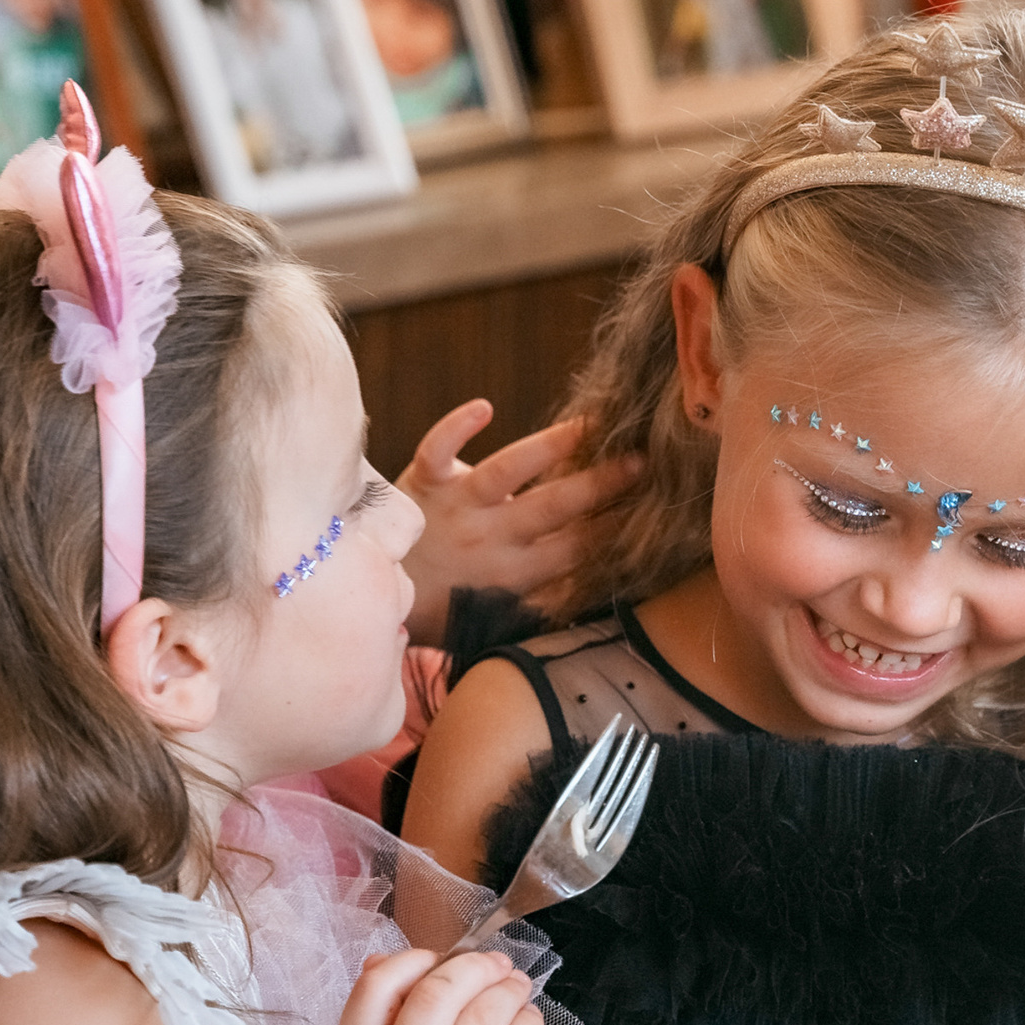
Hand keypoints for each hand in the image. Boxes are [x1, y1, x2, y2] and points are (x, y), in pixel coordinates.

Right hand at [332, 949, 544, 1024]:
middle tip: (494, 965)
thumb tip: (389, 959)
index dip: (411, 960)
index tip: (436, 959)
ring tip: (514, 987)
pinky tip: (526, 1022)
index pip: (374, 989)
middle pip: (438, 993)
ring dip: (506, 988)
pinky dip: (527, 1023)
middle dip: (474, 966)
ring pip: (485, 1014)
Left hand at [396, 402, 642, 641]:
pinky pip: (439, 449)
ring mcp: (457, 507)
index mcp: (515, 575)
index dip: (616, 528)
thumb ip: (544, 602)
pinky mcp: (422, 481)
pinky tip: (485, 406)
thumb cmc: (444, 609)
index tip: (655, 507)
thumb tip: (600, 594)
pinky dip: (458, 426)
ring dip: (551, 447)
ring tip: (590, 425)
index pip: (577, 549)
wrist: (369, 596)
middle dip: (601, 485)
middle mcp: (491, 539)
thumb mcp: (498, 617)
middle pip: (554, 508)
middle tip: (643, 462)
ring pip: (508, 472)